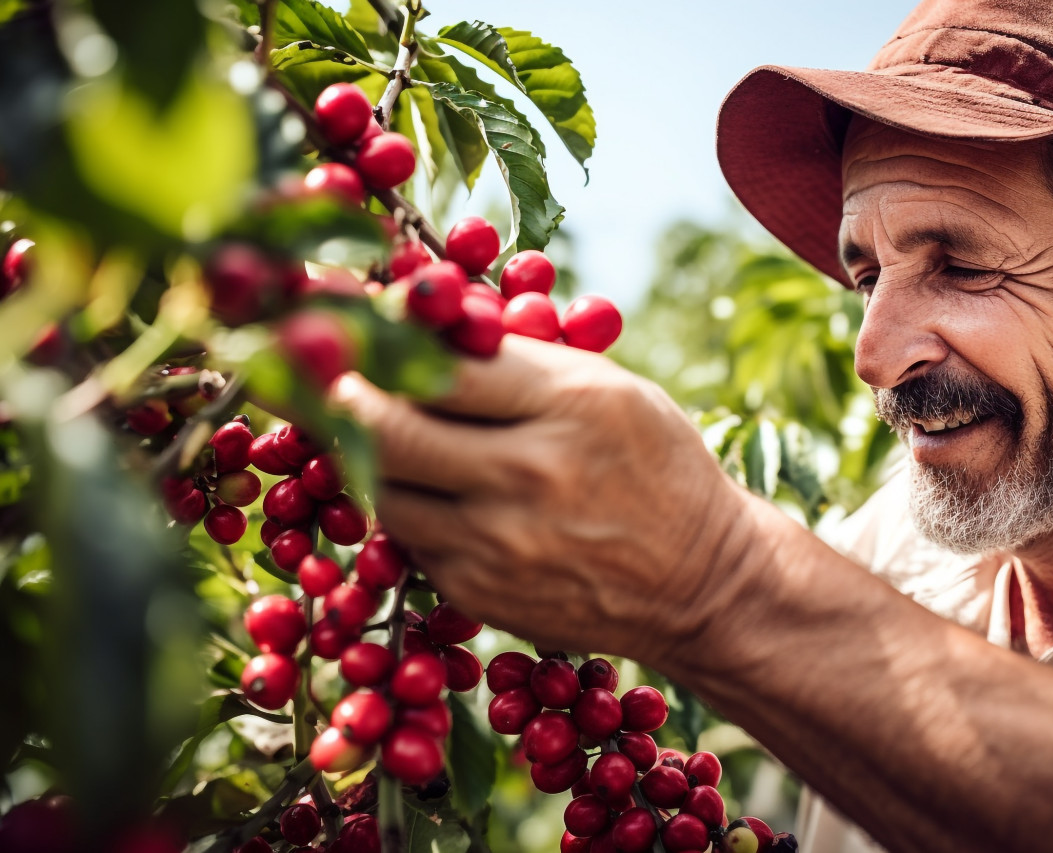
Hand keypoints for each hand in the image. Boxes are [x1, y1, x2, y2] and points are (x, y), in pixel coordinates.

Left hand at [328, 336, 759, 665]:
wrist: (702, 582)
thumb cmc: (656, 466)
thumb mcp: (610, 389)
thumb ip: (518, 360)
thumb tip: (418, 322)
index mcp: (568, 404)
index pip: (440, 360)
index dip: (385, 339)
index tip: (357, 327)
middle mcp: (527, 474)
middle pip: (388, 427)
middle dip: (346, 394)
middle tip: (335, 377)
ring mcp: (497, 543)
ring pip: (382, 487)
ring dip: (367, 454)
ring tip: (378, 429)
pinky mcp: (479, 591)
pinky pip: (408, 537)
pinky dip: (406, 506)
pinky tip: (427, 487)